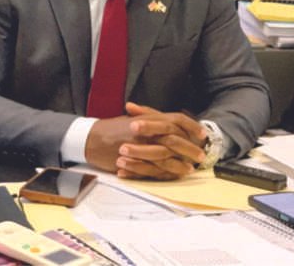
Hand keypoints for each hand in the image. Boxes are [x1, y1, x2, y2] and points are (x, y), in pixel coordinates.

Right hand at [84, 103, 207, 179]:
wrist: (92, 138)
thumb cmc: (112, 128)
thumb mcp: (133, 119)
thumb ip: (152, 120)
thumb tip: (169, 123)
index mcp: (149, 119)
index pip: (177, 119)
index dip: (191, 126)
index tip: (202, 134)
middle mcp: (147, 131)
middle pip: (175, 139)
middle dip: (190, 148)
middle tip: (201, 155)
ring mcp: (141, 146)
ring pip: (167, 156)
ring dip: (181, 163)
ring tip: (190, 168)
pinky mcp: (135, 161)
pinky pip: (155, 168)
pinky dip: (167, 172)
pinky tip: (176, 174)